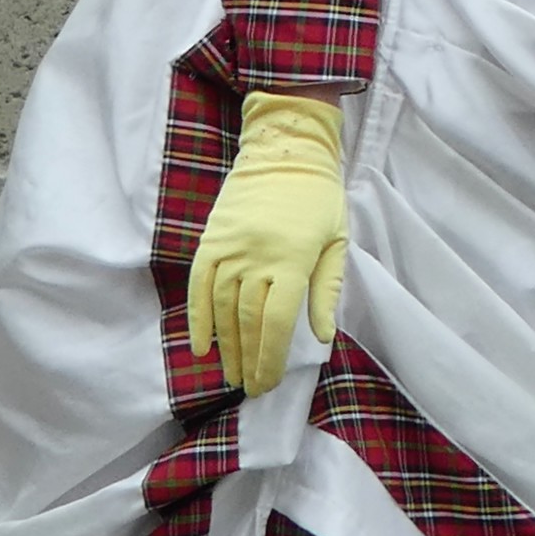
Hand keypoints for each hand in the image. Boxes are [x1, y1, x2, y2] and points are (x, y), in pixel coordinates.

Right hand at [186, 91, 347, 394]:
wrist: (286, 148)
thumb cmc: (319, 196)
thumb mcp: (337, 240)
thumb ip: (327, 290)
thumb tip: (322, 336)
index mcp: (294, 260)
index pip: (276, 323)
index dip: (270, 358)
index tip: (267, 383)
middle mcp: (258, 256)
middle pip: (248, 322)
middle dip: (249, 360)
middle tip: (250, 388)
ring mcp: (231, 247)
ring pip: (222, 308)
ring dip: (225, 346)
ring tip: (230, 374)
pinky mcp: (210, 238)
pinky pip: (198, 285)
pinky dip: (197, 317)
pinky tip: (200, 345)